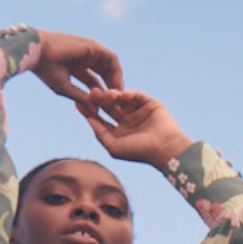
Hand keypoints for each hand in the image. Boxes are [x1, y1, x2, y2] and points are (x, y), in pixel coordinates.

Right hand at [32, 30, 122, 103]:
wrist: (37, 52)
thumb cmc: (46, 70)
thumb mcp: (65, 88)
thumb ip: (82, 98)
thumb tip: (96, 112)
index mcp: (76, 67)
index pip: (94, 83)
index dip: (101, 96)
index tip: (106, 109)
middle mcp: (85, 58)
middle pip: (104, 75)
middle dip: (112, 90)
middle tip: (117, 105)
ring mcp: (90, 51)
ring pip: (110, 68)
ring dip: (116, 82)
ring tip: (118, 98)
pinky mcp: (94, 46)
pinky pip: (112, 59)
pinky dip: (116, 72)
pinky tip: (116, 86)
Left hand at [77, 87, 192, 169]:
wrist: (165, 147)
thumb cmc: (139, 152)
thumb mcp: (114, 147)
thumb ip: (99, 133)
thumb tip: (89, 119)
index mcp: (119, 133)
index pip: (101, 119)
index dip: (89, 111)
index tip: (77, 103)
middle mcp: (127, 121)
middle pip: (108, 107)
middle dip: (99, 100)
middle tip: (91, 92)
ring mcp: (138, 112)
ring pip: (120, 99)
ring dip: (112, 95)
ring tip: (106, 94)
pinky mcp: (149, 104)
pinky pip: (135, 95)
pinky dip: (127, 93)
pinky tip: (121, 95)